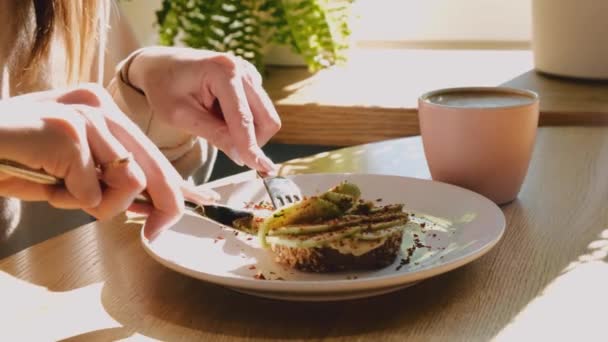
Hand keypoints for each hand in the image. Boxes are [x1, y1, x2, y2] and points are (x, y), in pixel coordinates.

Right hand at [0, 84, 214, 239]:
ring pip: (129, 181)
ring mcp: (85, 116)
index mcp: (102, 109)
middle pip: (151, 167)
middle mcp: (99, 106)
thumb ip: (108, 178)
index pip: (150, 153)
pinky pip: (91, 191)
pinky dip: (66, 200)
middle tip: (155, 231)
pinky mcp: (68, 133)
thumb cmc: (17, 158)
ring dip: (95, 203)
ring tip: (60, 190)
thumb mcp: (72, 170)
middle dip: (158, 205)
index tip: (196, 204)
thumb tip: (149, 205)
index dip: (175, 183)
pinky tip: (43, 181)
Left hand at [128, 47, 280, 171]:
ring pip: (266, 117)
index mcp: (224, 72)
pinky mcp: (252, 80)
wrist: (160, 64)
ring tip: (214, 123)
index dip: (251, 148)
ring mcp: (250, 73)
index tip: (263, 170)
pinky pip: (259, 111)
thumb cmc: (163, 86)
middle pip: (267, 119)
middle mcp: (243, 69)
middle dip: (253, 141)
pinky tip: (219, 114)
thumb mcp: (179, 115)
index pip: (244, 119)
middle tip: (225, 147)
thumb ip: (213, 134)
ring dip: (246, 132)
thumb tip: (241, 157)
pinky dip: (243, 122)